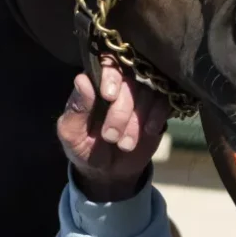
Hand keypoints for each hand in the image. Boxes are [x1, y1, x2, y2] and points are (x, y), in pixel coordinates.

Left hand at [59, 58, 168, 202]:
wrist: (108, 172)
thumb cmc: (84, 147)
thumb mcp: (71, 133)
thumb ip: (76, 108)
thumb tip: (82, 79)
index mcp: (95, 84)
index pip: (107, 64)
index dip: (111, 76)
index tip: (108, 96)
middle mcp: (120, 84)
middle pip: (129, 81)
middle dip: (120, 112)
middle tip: (110, 137)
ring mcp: (141, 95)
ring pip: (147, 93)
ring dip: (135, 122)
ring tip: (123, 144)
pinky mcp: (158, 108)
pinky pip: (164, 102)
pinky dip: (156, 117)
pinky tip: (147, 131)